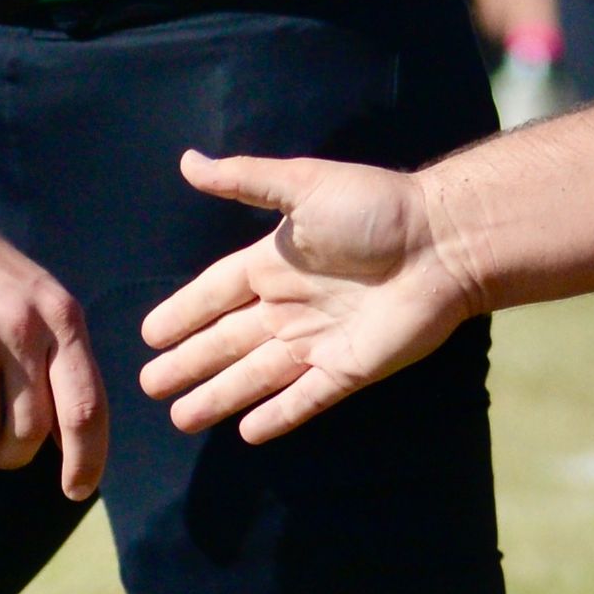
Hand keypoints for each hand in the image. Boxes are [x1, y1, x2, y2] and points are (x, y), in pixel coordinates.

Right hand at [137, 152, 481, 441]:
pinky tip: (247, 432)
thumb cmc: (375, 208)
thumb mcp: (304, 185)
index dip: (183, 314)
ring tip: (180, 417)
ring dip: (219, 395)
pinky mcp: (349, 368)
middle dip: (190, 363)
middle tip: (150, 385)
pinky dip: (277, 416)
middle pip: (227, 341)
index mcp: (275, 263)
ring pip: (256, 376)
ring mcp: (319, 340)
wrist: (444, 242)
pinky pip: (304, 399)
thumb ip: (245, 180)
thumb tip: (187, 161)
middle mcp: (291, 305)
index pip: (215, 294)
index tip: (149, 336)